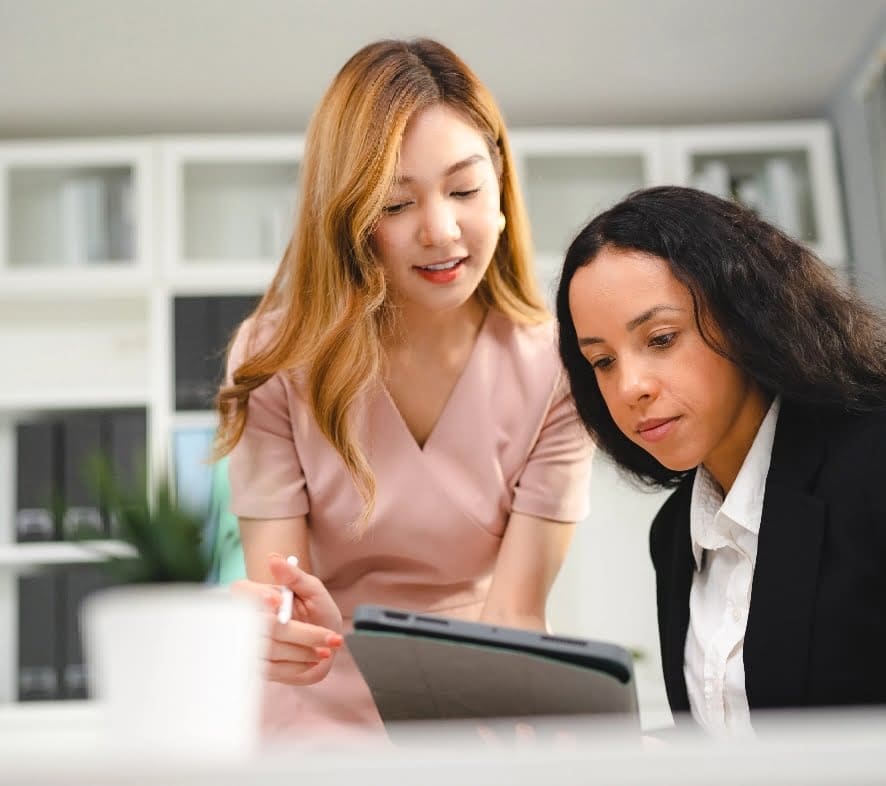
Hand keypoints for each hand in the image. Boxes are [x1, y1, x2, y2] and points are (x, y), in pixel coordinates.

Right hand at [232, 554, 343, 685]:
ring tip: (324, 651)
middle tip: (322, 638)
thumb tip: (273, 558)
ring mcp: (251, 646)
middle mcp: (250, 621)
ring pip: (264, 649)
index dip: (254, 595)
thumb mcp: (314, 591)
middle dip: (290, 632)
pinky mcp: (257, 669)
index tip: (276, 600)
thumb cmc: (320, 613)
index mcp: (260, 597)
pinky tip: (313, 661)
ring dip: (300, 650)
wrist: (325, 647)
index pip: (240, 591)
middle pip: (251, 624)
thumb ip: (295, 576)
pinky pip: (270, 670)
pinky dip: (296, 666)